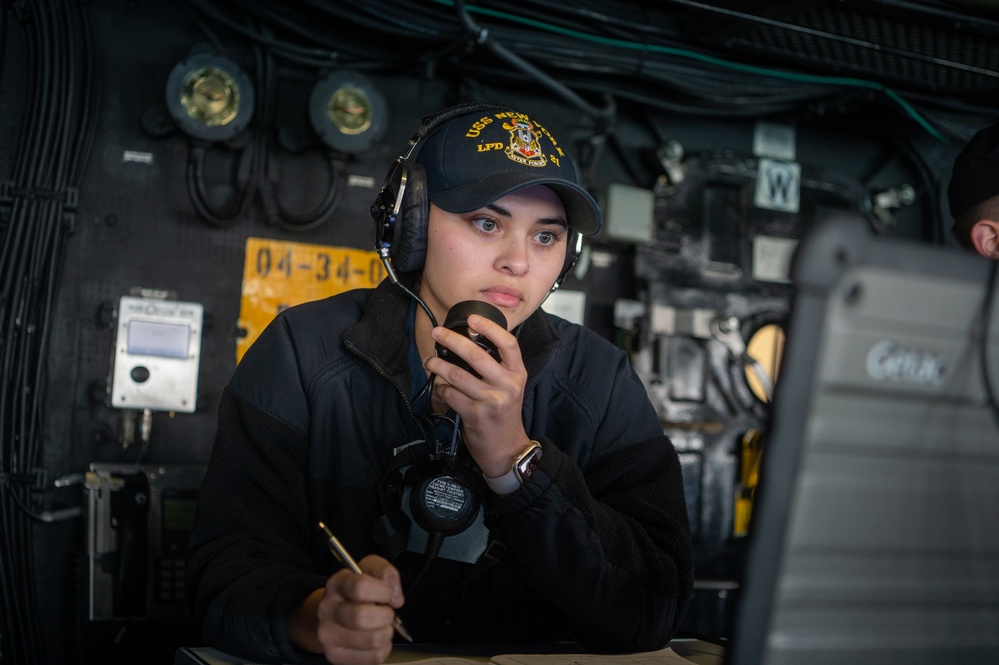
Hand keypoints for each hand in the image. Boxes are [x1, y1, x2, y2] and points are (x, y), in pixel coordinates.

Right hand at [289, 555, 403, 664]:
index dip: (384, 591)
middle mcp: (327, 610)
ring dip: (387, 633)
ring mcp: (328, 635)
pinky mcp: (336, 656)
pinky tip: (377, 639)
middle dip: (386, 615)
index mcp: (336, 584)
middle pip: (363, 617)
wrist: (331, 616)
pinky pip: (373, 657)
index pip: (361, 586)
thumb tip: (395, 597)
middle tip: (387, 613)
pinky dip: (384, 648)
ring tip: (382, 626)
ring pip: (372, 640)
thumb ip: (385, 572)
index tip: (389, 594)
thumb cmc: (356, 592)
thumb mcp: (368, 570)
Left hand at [424, 313, 532, 476]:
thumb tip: (468, 341)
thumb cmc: (503, 412)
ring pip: (457, 375)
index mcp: (518, 373)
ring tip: (430, 360)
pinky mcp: (475, 415)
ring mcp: (491, 401)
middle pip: (477, 355)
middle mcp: (507, 385)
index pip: (508, 344)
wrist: (507, 447)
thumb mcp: (510, 386)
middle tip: (437, 332)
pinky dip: (441, 388)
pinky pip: (451, 394)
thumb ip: (497, 367)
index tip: (472, 318)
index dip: (490, 328)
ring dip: (438, 364)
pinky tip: (441, 387)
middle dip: (452, 340)